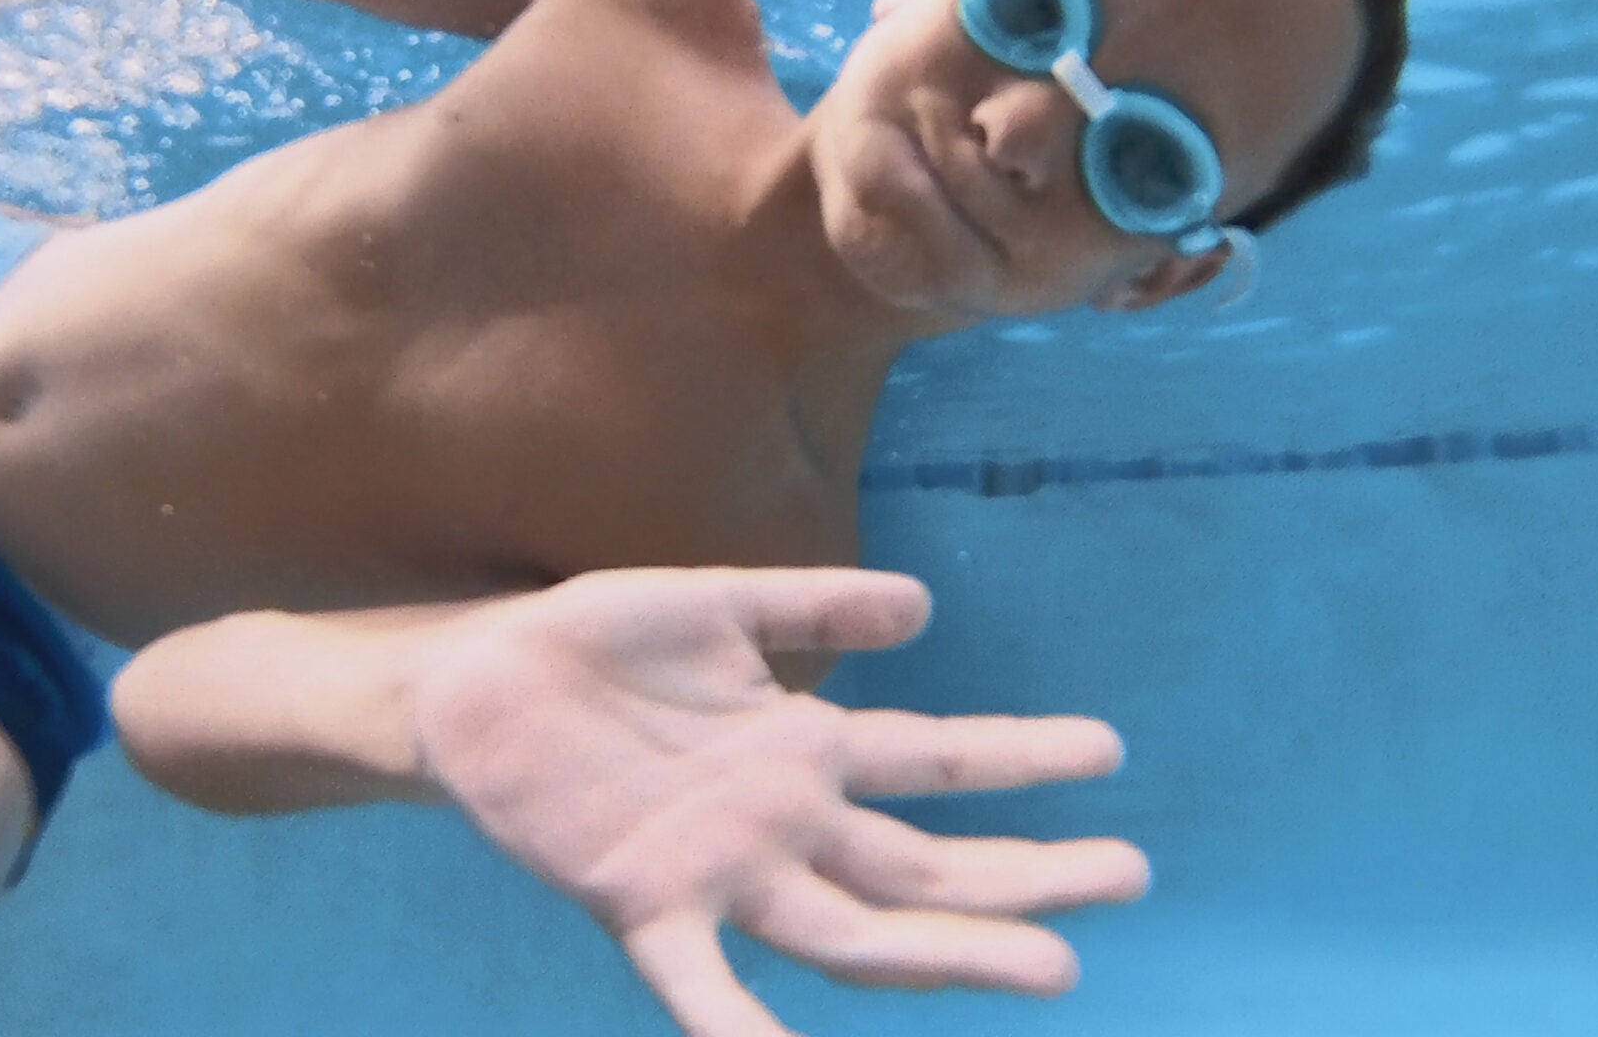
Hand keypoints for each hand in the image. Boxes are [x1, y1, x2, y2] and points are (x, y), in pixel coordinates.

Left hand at [407, 567, 1148, 1036]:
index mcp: (800, 750)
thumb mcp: (712, 605)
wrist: (469, 686)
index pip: (935, 759)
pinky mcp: (642, 903)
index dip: (1020, 759)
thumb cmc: (591, 646)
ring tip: (1049, 969)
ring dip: (951, 953)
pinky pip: (702, 991)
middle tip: (1129, 875)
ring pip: (857, 933)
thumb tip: (921, 607)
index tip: (1108, 751)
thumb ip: (809, 607)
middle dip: (1028, 874)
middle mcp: (781, 824)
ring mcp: (722, 873)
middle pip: (925, 865)